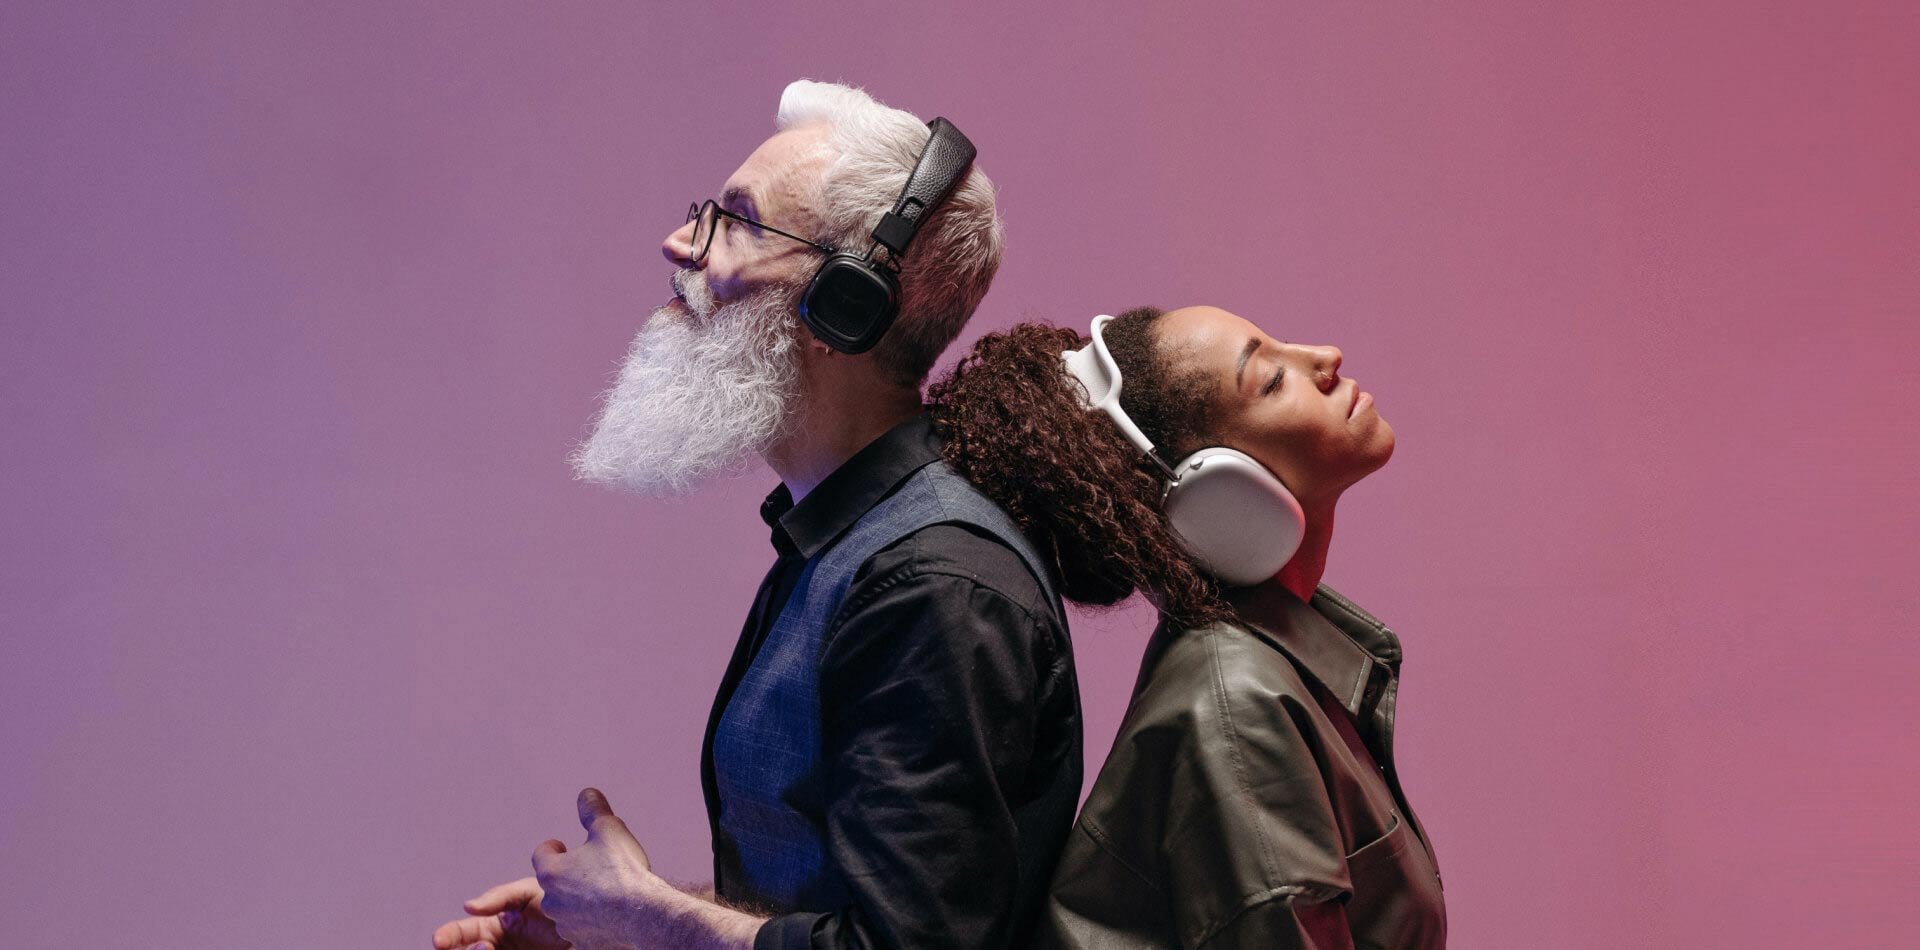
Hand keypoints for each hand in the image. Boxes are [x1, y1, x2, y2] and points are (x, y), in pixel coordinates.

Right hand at [430, 876, 569, 949]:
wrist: (597, 921)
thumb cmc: (562, 902)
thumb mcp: (530, 891)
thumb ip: (500, 896)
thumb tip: (468, 906)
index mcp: (494, 926)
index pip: (462, 933)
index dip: (448, 936)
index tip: (439, 940)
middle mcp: (498, 946)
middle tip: (483, 947)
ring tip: (490, 948)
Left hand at [532, 788, 657, 948]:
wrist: (643, 914)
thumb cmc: (623, 871)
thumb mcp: (609, 829)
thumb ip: (593, 810)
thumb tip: (586, 793)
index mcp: (552, 872)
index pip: (541, 854)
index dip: (553, 847)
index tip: (563, 846)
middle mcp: (553, 901)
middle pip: (554, 883)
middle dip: (569, 875)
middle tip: (591, 868)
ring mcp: (566, 924)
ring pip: (567, 908)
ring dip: (579, 899)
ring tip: (605, 892)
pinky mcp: (583, 942)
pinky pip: (584, 928)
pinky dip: (593, 921)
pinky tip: (612, 914)